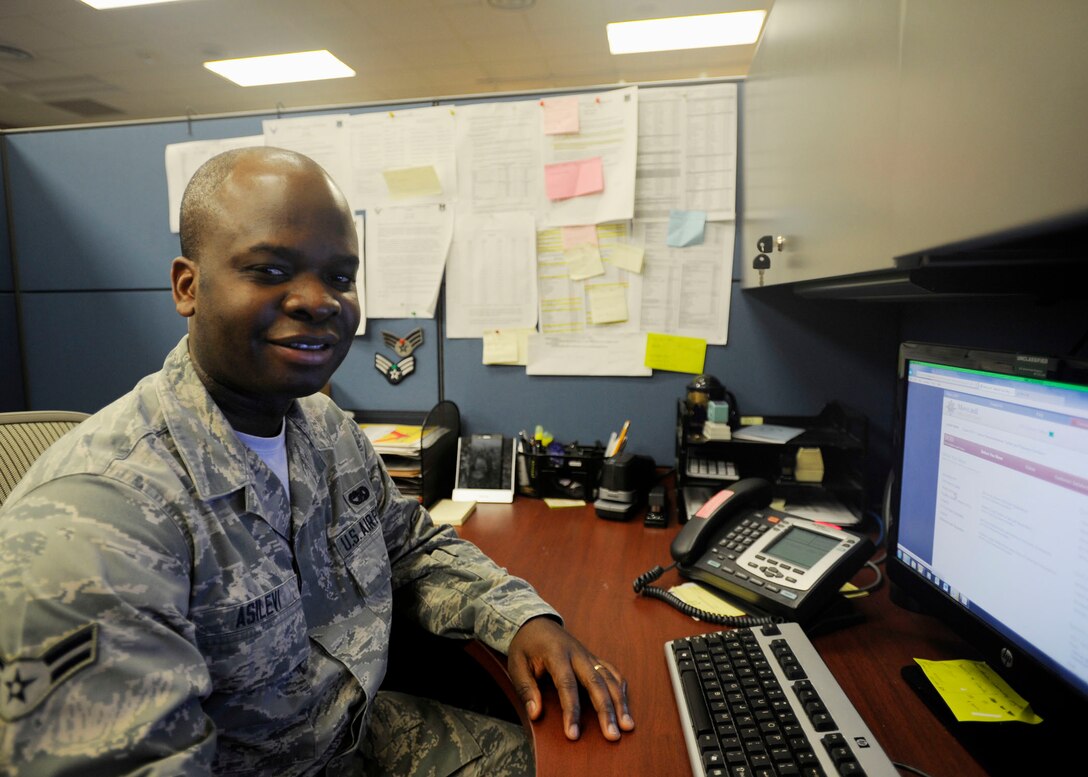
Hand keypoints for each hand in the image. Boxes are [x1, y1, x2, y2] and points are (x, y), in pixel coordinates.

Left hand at [506, 616, 633, 741]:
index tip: (573, 734)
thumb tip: (535, 714)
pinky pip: (612, 672)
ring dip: (620, 703)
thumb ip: (526, 689)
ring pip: (609, 678)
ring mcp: (588, 655)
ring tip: (627, 726)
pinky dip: (621, 688)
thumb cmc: (525, 646)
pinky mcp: (594, 658)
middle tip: (612, 735)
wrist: (536, 622)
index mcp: (556, 654)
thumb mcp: (516, 665)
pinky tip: (625, 705)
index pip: (567, 685)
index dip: (571, 711)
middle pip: (596, 683)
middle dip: (606, 710)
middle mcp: (577, 654)